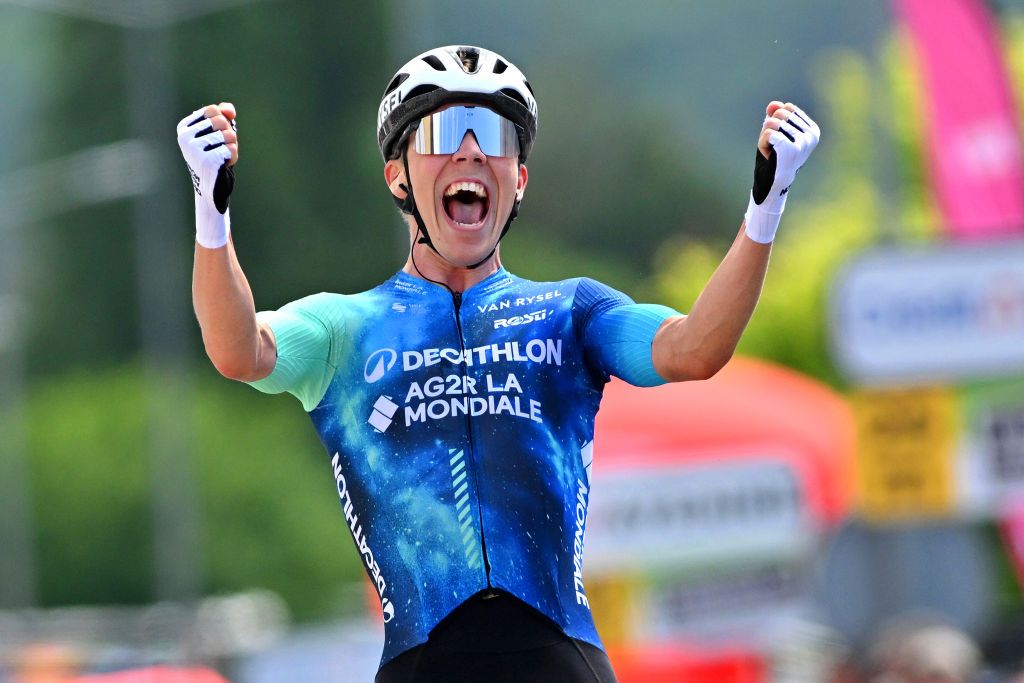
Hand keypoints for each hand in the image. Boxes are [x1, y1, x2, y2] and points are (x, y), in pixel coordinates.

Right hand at [176, 103, 238, 247]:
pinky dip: (233, 157)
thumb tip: (229, 109)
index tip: (217, 136)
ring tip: (222, 157)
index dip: (224, 121)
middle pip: (220, 120)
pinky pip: (231, 149)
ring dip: (232, 147)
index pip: (212, 110)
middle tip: (223, 148)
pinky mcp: (206, 161)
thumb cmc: (214, 160)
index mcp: (184, 128)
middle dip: (229, 134)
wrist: (211, 189)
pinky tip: (224, 165)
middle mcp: (184, 137)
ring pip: (228, 135)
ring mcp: (194, 149)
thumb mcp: (218, 135)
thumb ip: (224, 117)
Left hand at [744, 101, 819, 243]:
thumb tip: (774, 104)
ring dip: (765, 137)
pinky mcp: (789, 149)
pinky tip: (767, 154)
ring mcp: (802, 142)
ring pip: (773, 122)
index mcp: (813, 130)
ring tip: (772, 151)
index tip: (780, 141)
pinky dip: (762, 143)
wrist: (773, 184)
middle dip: (770, 128)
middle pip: (781, 113)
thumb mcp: (776, 133)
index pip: (788, 108)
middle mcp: (811, 135)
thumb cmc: (775, 159)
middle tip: (774, 147)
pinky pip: (768, 133)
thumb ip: (775, 115)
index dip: (777, 123)